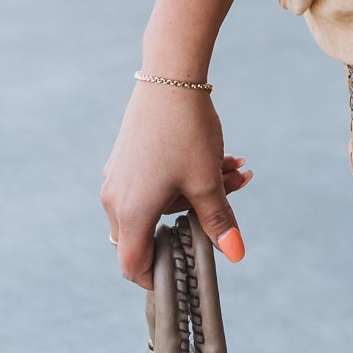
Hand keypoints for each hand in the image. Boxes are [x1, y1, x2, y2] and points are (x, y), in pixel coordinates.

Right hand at [101, 83, 252, 289]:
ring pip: (161, 198)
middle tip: (231, 193)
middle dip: (196, 216)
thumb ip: (218, 221)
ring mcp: (119, 175)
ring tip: (235, 167)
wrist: (171, 76)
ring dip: (198, 188)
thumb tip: (236, 255)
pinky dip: (186, 173)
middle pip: (153, 229)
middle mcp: (116, 199)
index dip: (157, 277)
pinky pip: (155, 178)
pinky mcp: (127, 155)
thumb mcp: (206, 181)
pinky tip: (221, 155)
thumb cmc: (186, 133)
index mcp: (130, 214)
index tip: (183, 272)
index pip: (133, 266)